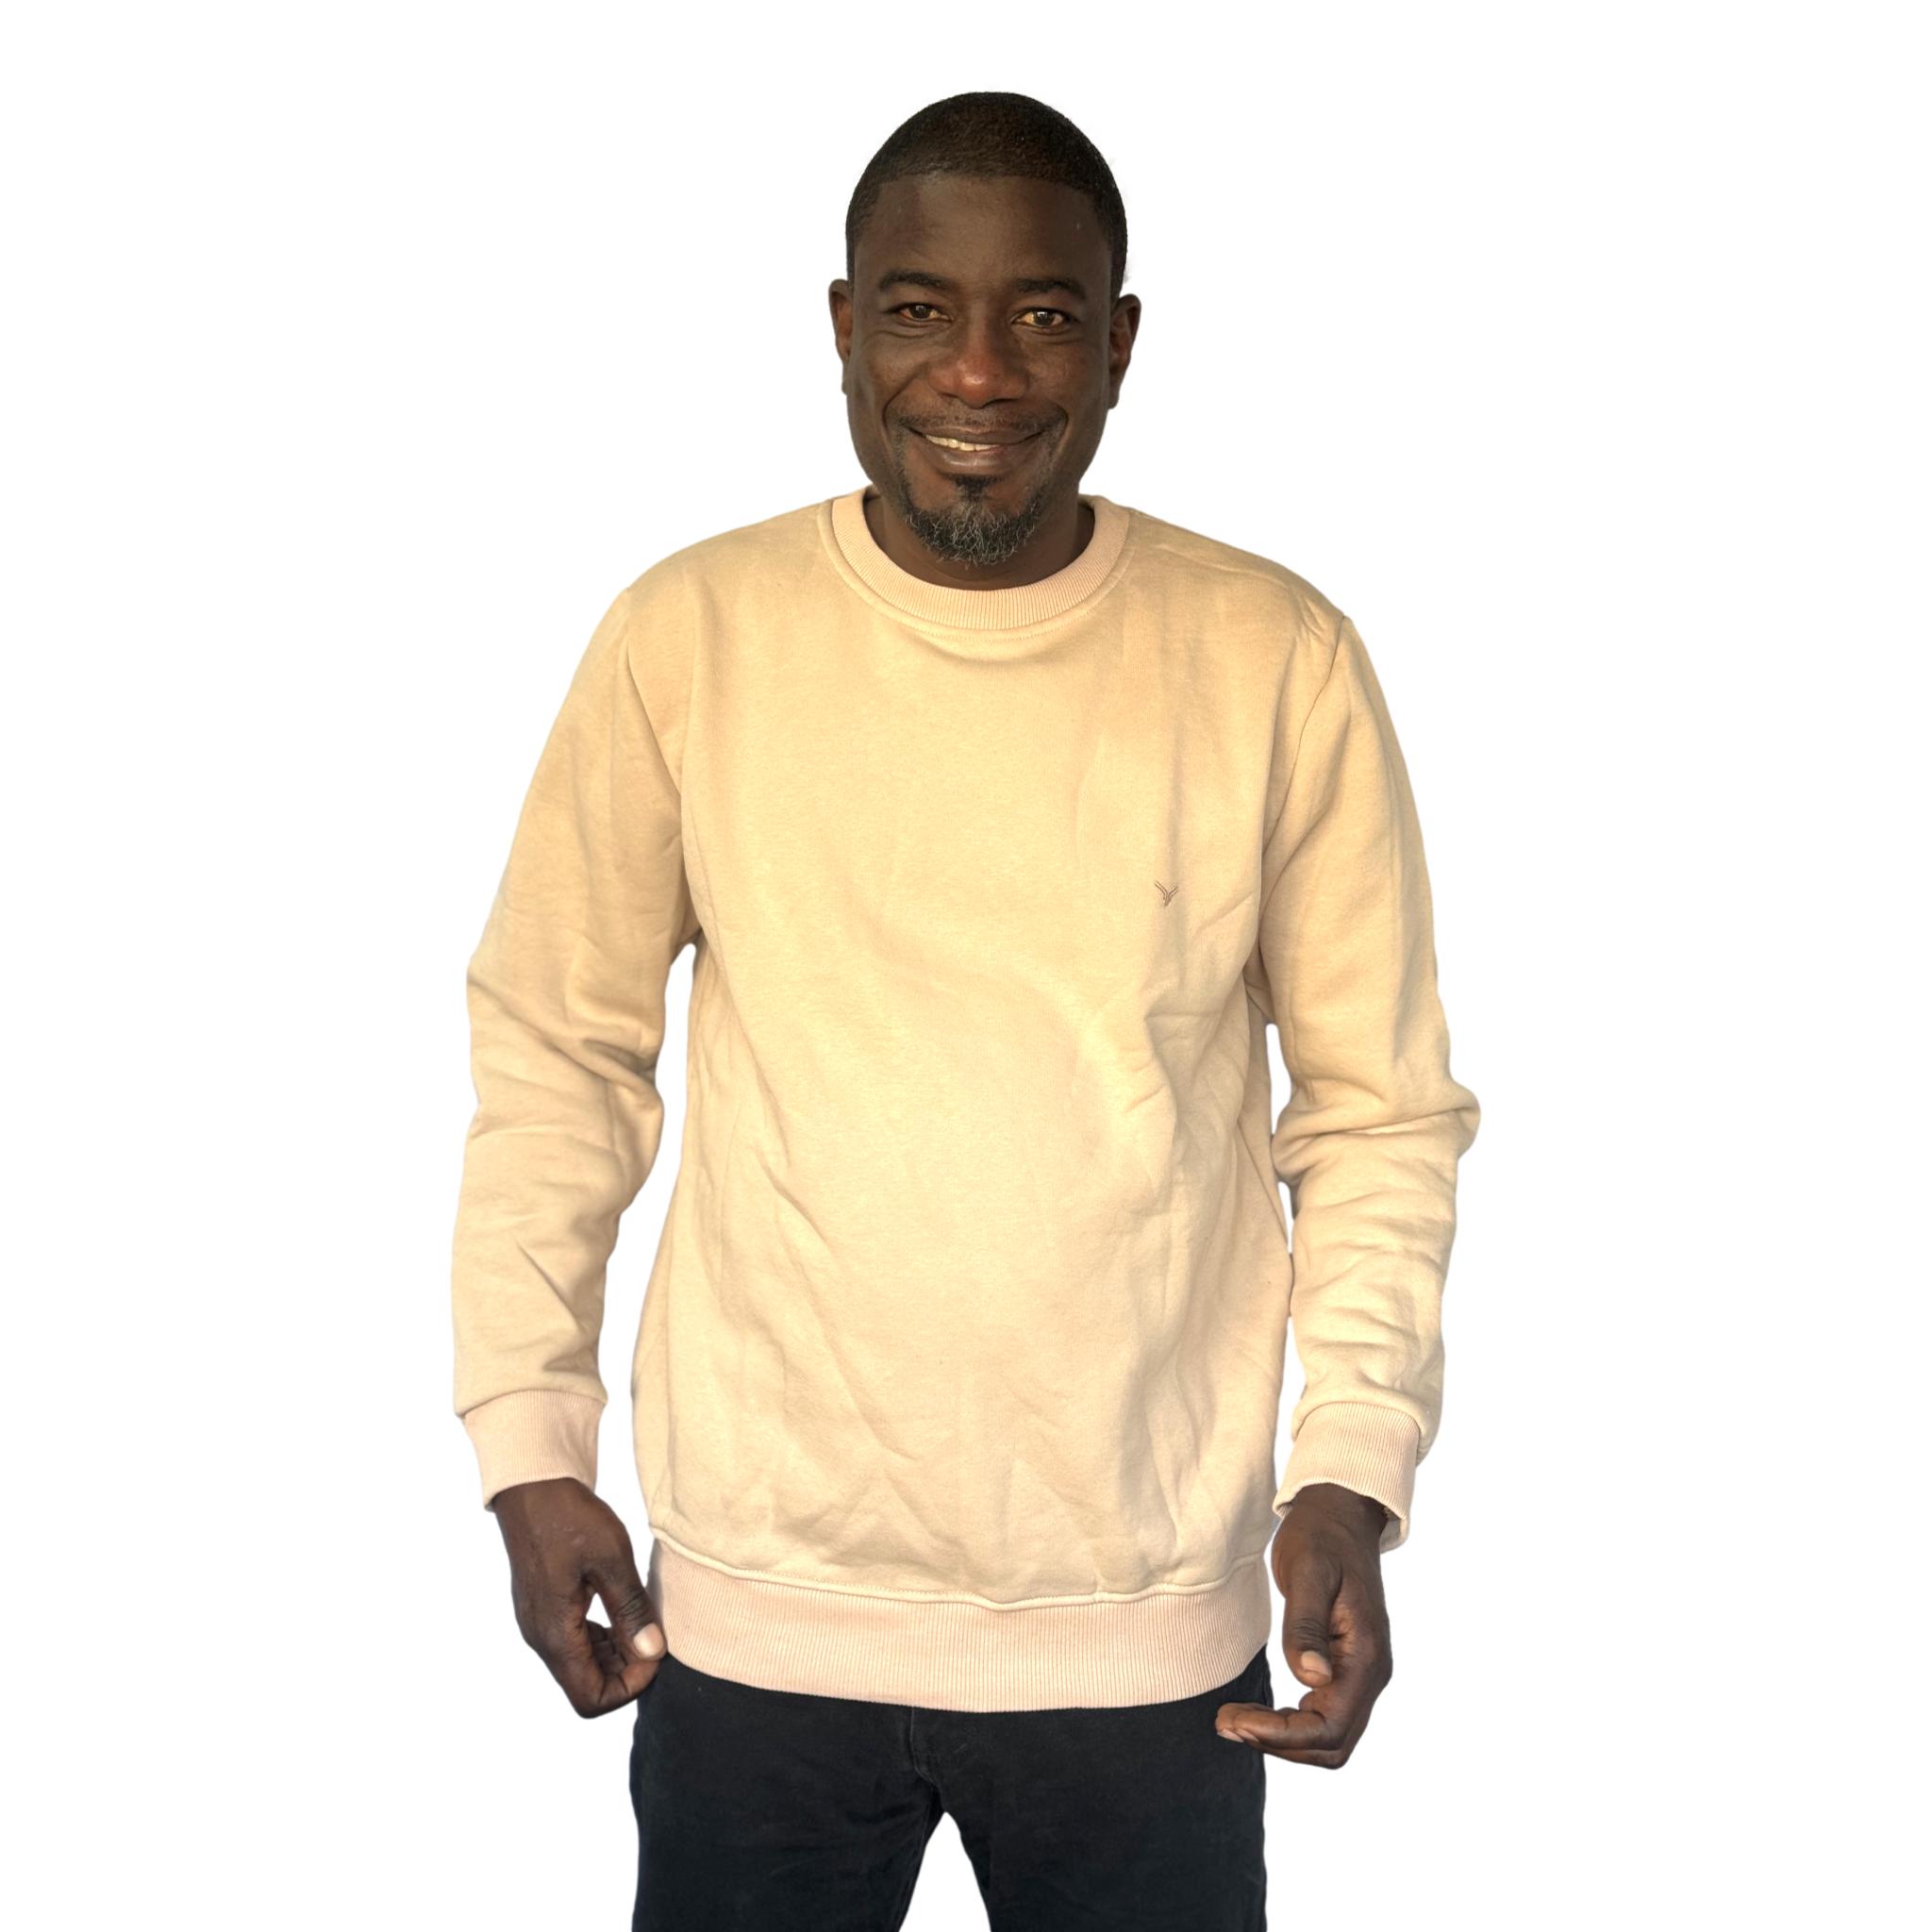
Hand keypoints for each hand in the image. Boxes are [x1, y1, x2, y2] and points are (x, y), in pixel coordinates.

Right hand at [491, 1476, 666, 1716]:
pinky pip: (573, 1641)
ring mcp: (538, 1623)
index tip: (653, 1650)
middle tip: (654, 1634)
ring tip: (642, 1620)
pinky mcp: (542, 1608)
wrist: (532, 1486)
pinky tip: (622, 1610)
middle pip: (585, 1686)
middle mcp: (541, 1638)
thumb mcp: (611, 1559)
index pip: (590, 1699)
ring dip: (615, 1654)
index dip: (629, 1686)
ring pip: (580, 1665)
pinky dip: (602, 1637)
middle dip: (626, 1672)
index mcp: (555, 1634)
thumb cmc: (568, 1517)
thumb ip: (631, 1610)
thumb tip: (652, 1651)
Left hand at [1215, 1483, 1392, 1766]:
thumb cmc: (1321, 1538)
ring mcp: (1362, 1674)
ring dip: (1283, 1740)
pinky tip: (1255, 1712)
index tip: (1235, 1720)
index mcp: (1366, 1657)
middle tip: (1226, 1722)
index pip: (1329, 1727)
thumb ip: (1306, 1627)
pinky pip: (1325, 1716)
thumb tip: (1311, 1679)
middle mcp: (1371, 1674)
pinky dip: (1290, 1726)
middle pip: (1332, 1744)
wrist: (1341, 1515)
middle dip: (1278, 1743)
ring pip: (1329, 1737)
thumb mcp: (1308, 1574)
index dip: (1281, 1736)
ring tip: (1233, 1720)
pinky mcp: (1347, 1668)